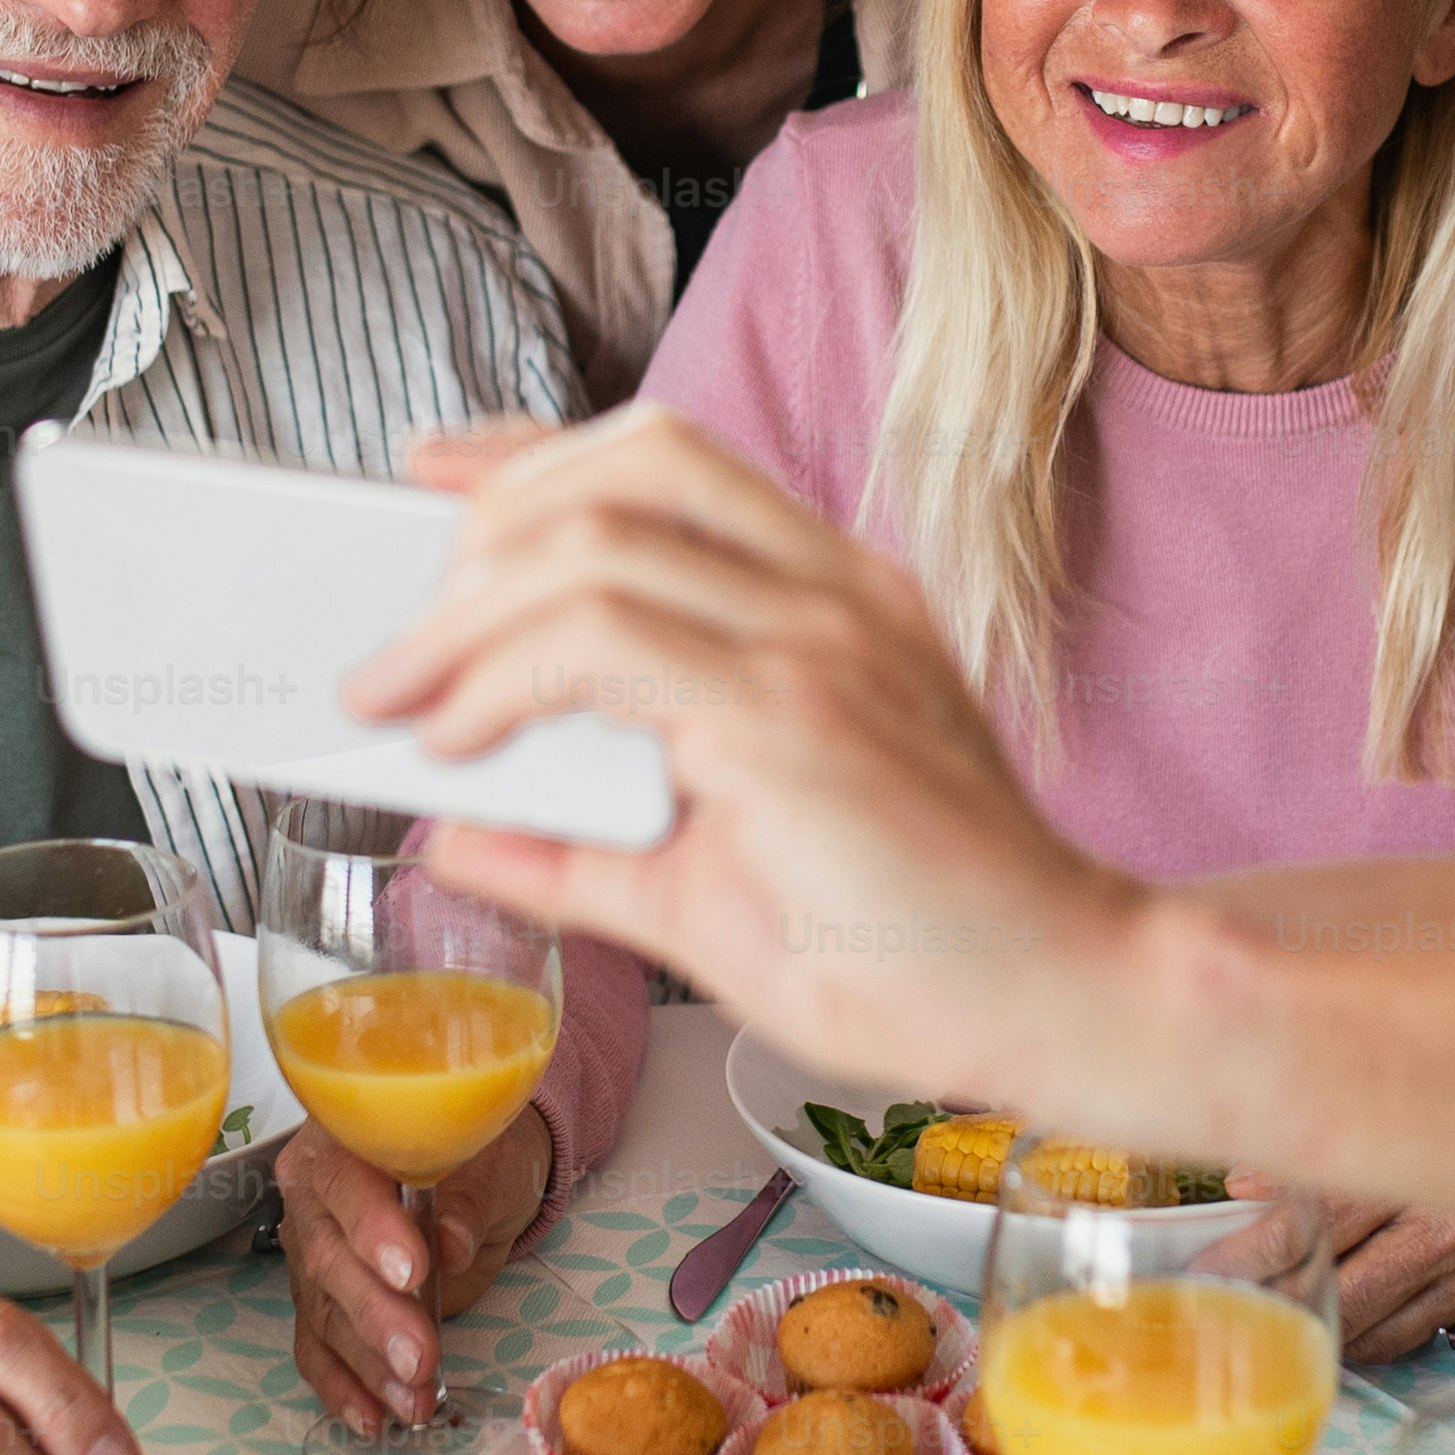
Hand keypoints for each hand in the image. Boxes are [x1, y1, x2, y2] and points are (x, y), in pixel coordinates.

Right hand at [281, 1112, 552, 1428]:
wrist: (480, 1174)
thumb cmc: (481, 1154)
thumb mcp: (490, 1160)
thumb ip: (466, 1198)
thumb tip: (451, 1242)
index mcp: (342, 1141)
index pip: (345, 1183)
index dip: (373, 1230)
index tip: (412, 1272)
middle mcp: (314, 1199)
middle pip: (329, 1260)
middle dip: (376, 1317)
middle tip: (418, 1357)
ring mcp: (312, 1255)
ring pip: (325, 1315)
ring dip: (368, 1366)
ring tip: (413, 1400)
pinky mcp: (322, 1303)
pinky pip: (319, 1349)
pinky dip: (343, 1387)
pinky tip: (371, 1416)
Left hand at [346, 407, 1133, 1103]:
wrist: (1057, 1002)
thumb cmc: (913, 950)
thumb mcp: (707, 888)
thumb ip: (584, 849)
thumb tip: (455, 831)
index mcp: (836, 602)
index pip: (668, 462)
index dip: (534, 451)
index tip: (432, 473)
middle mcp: (834, 595)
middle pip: (631, 459)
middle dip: (486, 516)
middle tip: (401, 633)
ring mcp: (819, 644)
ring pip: (596, 544)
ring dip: (462, 614)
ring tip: (397, 695)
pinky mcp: (791, 716)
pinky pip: (604, 644)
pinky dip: (500, 679)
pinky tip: (458, 742)